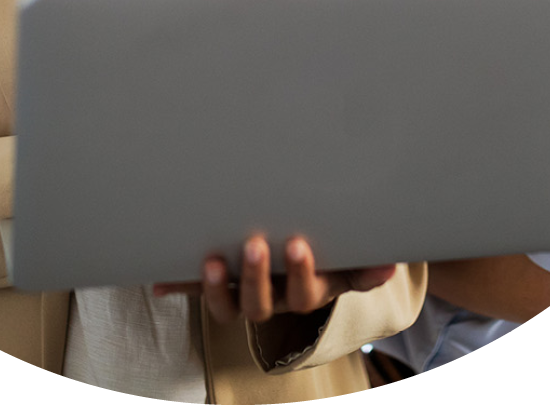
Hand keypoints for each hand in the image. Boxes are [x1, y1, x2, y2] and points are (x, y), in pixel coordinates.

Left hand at [153, 235, 395, 322]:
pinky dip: (179, 284)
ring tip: (211, 260)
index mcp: (307, 291)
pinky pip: (197, 289)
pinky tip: (160, 280)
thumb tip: (389, 268)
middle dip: (257, 276)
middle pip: (261, 304)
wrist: (307, 259)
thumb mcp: (349, 258)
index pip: (305, 293)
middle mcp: (274, 298)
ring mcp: (245, 293)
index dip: (301, 274)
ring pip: (228, 306)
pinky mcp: (221, 283)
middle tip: (255, 244)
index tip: (300, 244)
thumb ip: (364, 263)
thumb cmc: (332, 251)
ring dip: (217, 287)